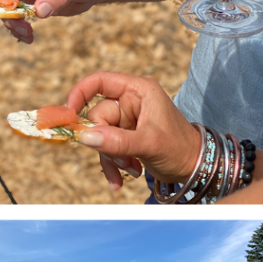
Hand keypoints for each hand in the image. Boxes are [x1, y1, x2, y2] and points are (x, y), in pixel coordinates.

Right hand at [0, 0, 102, 42]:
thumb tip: (39, 11)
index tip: (12, 10)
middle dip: (3, 10)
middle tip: (19, 24)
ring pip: (1, 6)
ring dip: (10, 22)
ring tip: (27, 34)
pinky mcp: (26, 0)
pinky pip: (12, 15)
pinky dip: (17, 27)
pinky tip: (28, 36)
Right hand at [65, 72, 201, 188]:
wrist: (194, 168)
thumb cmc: (180, 148)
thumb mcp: (149, 144)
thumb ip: (117, 140)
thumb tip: (85, 136)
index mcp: (138, 91)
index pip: (100, 81)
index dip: (79, 93)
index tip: (68, 114)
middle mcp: (130, 101)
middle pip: (97, 117)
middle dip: (105, 142)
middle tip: (122, 159)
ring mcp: (125, 120)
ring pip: (98, 136)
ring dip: (110, 157)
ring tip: (130, 170)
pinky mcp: (123, 136)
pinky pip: (104, 148)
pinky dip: (111, 164)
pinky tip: (120, 180)